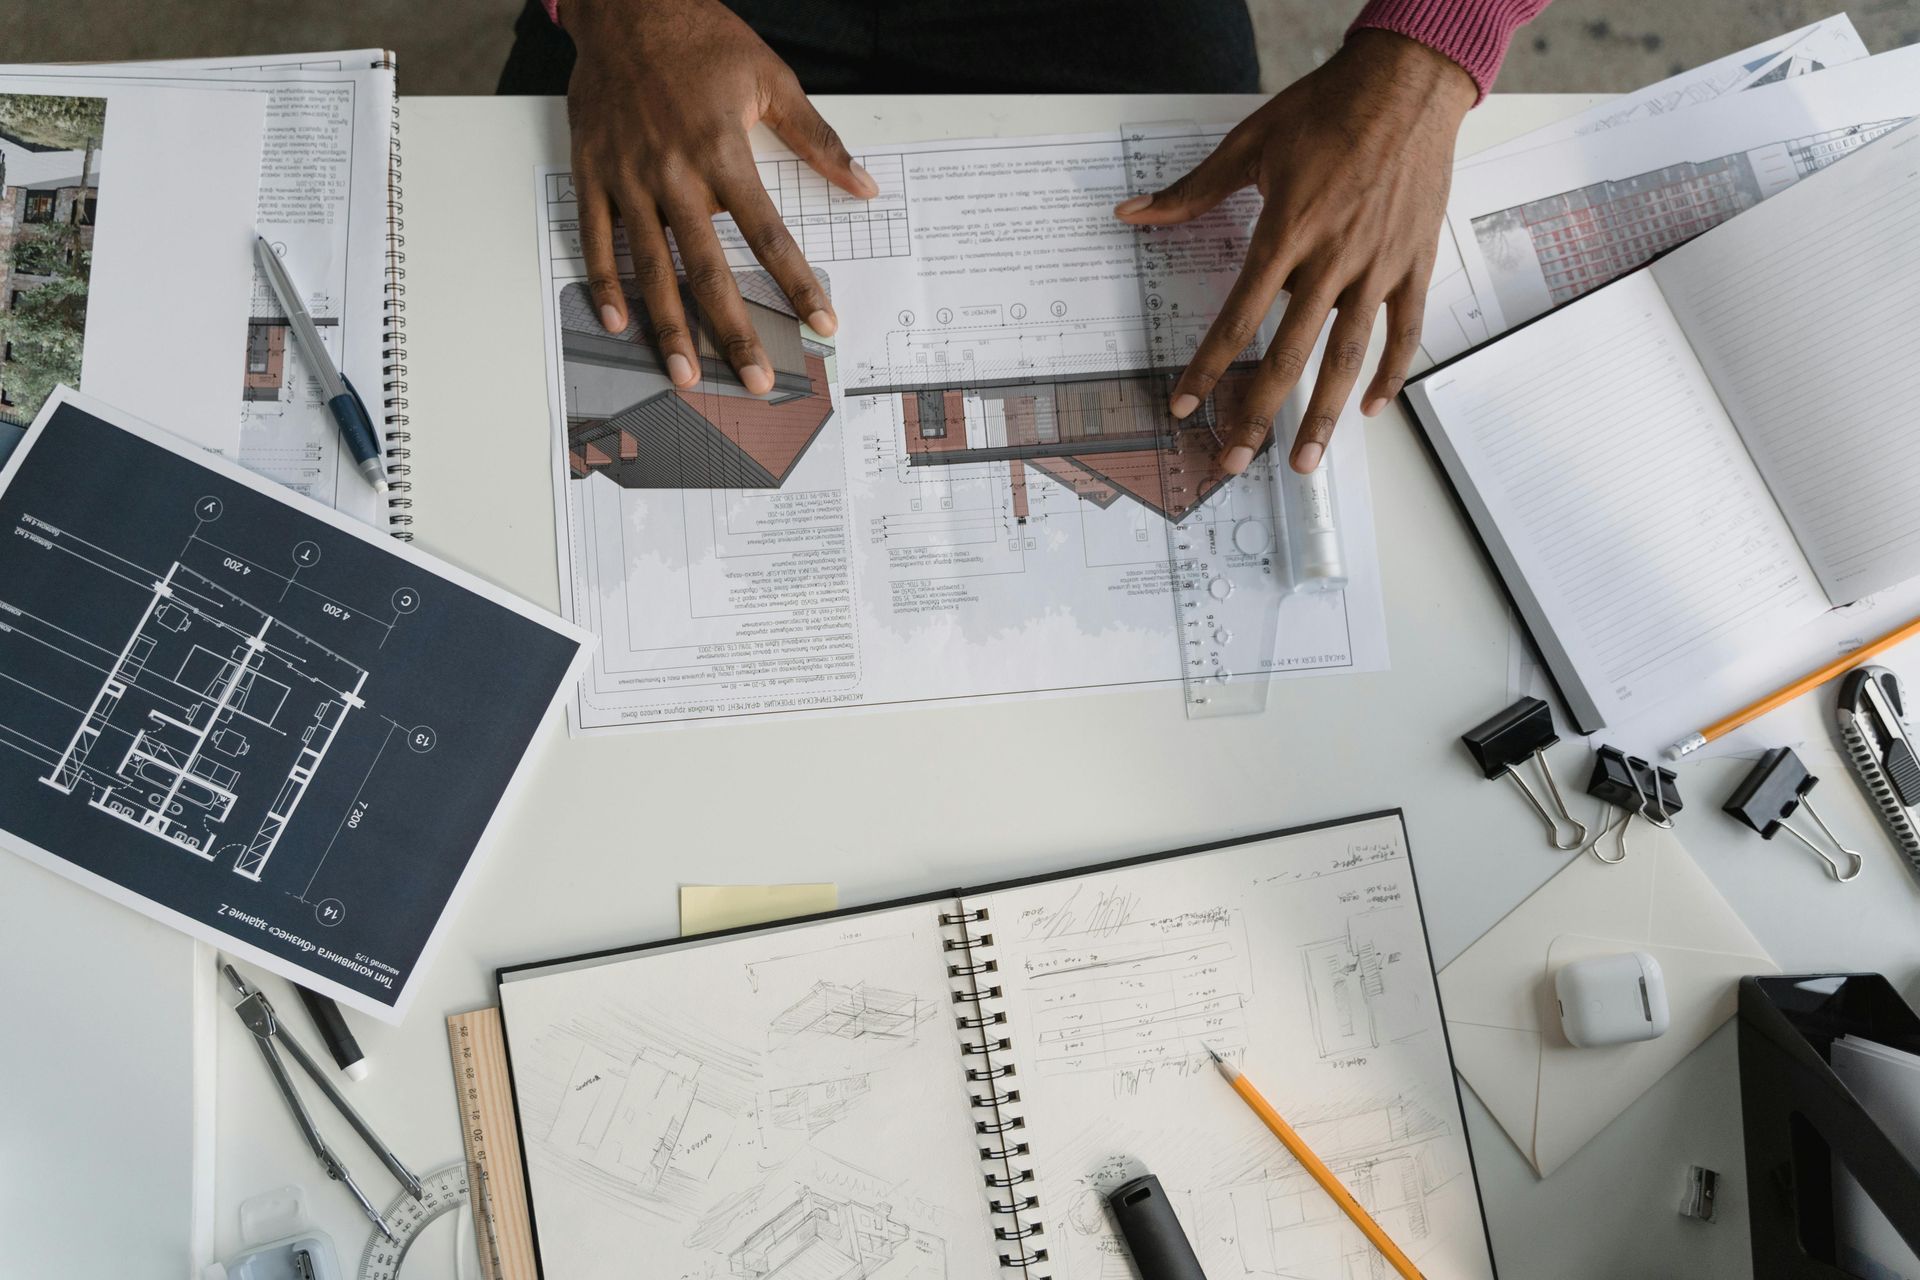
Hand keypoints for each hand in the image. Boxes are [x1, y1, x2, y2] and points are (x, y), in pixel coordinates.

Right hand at [565, 0, 876, 392]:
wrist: (626, 2)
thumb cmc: (700, 38)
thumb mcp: (771, 78)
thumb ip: (817, 138)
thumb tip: (864, 185)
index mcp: (722, 152)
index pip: (768, 235)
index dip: (797, 284)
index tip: (822, 322)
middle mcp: (673, 173)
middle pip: (708, 269)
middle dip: (733, 331)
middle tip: (753, 379)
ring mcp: (628, 177)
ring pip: (650, 268)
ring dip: (667, 326)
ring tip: (683, 372)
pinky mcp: (592, 172)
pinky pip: (596, 238)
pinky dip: (603, 283)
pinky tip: (616, 323)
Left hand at [1115, 29, 1475, 472]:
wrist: (1408, 83)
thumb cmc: (1329, 109)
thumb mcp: (1251, 144)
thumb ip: (1192, 191)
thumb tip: (1132, 213)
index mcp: (1286, 232)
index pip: (1237, 317)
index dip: (1206, 367)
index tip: (1183, 405)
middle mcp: (1332, 259)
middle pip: (1289, 354)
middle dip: (1258, 415)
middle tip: (1235, 461)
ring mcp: (1378, 266)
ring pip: (1348, 356)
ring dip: (1324, 415)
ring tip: (1305, 460)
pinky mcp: (1414, 263)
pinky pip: (1405, 331)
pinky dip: (1389, 372)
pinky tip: (1370, 408)